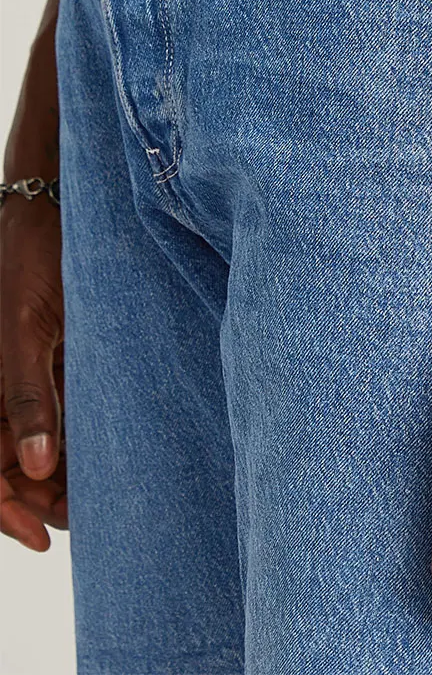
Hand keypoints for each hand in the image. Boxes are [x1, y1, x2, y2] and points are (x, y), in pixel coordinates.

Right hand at [1, 192, 66, 550]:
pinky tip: (103, 457)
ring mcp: (25, 373)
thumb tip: (34, 464)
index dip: (6, 511)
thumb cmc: (34, 259)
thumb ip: (27, 394)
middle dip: (40, 500)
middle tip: (85, 523)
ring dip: (60, 476)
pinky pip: (57, 411)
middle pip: (8, 464)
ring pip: (34, 444)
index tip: (44, 538)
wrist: (52, 210)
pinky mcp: (52, 357)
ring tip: (99, 501)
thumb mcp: (29, 328)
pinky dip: (76, 440)